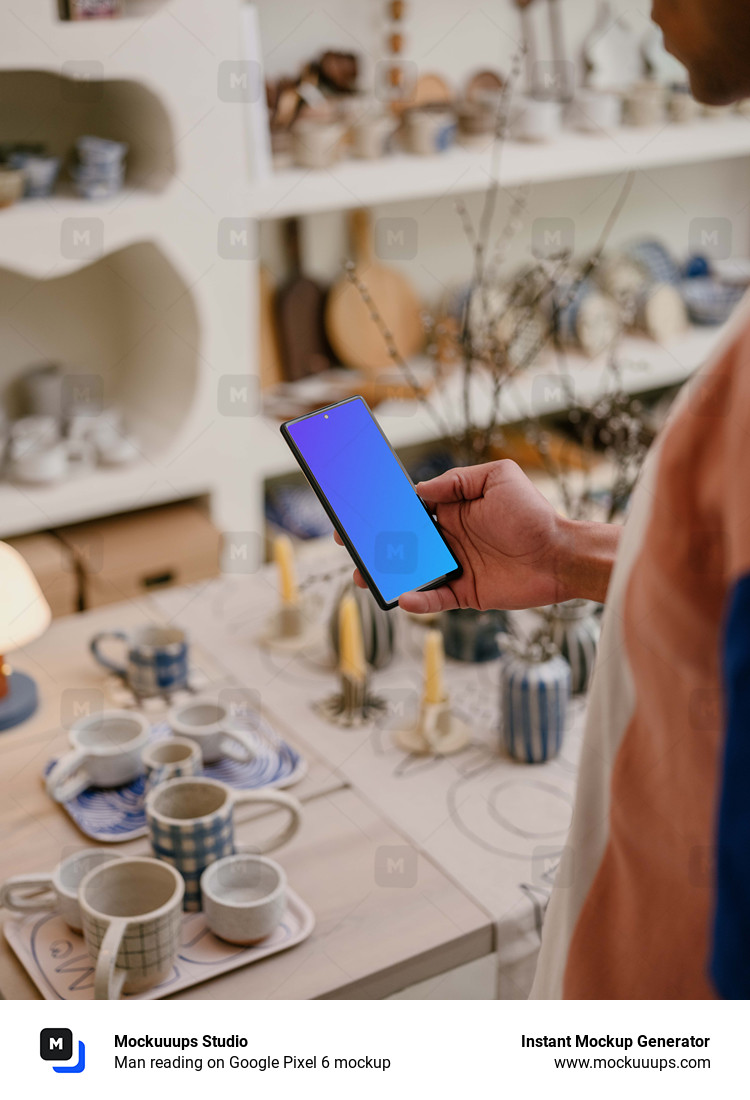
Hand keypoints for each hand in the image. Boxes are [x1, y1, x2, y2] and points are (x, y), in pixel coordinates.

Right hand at [333, 460, 618, 613]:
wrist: (561, 553)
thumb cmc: (534, 514)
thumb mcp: (498, 477)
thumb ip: (457, 481)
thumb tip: (419, 491)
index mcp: (453, 511)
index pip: (411, 510)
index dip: (384, 511)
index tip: (359, 511)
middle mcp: (450, 539)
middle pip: (403, 543)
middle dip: (374, 544)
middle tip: (350, 545)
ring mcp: (456, 567)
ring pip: (412, 573)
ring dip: (387, 575)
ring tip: (364, 577)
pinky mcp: (467, 593)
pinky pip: (435, 599)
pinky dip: (418, 602)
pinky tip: (403, 599)